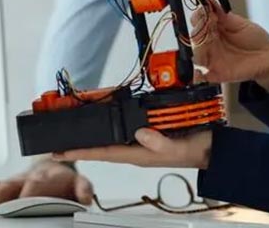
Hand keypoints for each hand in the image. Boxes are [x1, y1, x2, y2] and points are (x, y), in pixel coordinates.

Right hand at [0, 159, 93, 206]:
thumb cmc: (64, 182)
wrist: (52, 166)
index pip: (38, 184)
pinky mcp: (3, 186)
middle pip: (12, 185)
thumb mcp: (79, 183)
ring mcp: (14, 182)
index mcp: (47, 177)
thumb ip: (84, 189)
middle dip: (2, 195)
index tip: (24, 199)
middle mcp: (27, 178)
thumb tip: (87, 198)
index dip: (32, 191)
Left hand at [54, 128, 212, 169]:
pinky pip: (122, 126)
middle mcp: (135, 147)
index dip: (79, 152)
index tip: (58, 151)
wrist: (212, 148)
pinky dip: (109, 120)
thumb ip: (161, 142)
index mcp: (138, 154)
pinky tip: (102, 113)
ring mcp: (140, 140)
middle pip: (101, 145)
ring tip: (72, 125)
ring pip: (109, 136)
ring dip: (91, 132)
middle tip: (56, 137)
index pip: (103, 153)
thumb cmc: (195, 149)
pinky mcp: (147, 131)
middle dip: (78, 143)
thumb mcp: (179, 146)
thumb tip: (140, 134)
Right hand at [190, 0, 268, 91]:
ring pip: (196, 54)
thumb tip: (210, 1)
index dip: (199, 16)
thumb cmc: (257, 40)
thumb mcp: (241, 24)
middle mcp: (211, 43)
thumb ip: (224, 16)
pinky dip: (197, 74)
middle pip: (195, 37)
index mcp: (214, 29)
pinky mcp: (216, 73)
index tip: (205, 12)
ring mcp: (212, 58)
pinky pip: (200, 76)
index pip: (198, 21)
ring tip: (207, 42)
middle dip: (199, 30)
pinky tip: (201, 69)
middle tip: (208, 25)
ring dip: (198, 48)